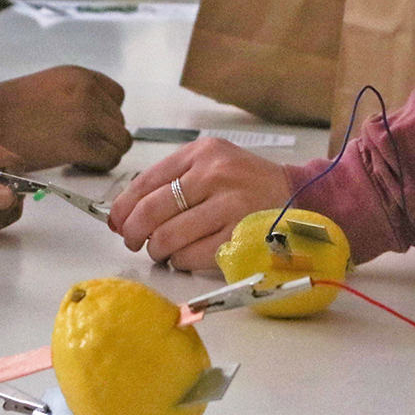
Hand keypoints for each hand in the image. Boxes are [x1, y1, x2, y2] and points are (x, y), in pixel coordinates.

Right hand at [0, 65, 131, 171]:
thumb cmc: (7, 110)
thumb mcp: (48, 87)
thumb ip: (76, 96)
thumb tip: (98, 121)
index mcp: (79, 75)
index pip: (117, 96)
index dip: (106, 115)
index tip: (90, 127)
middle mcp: (88, 91)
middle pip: (119, 121)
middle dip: (104, 136)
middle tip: (80, 147)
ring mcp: (87, 116)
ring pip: (120, 141)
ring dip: (104, 152)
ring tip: (79, 157)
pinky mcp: (81, 142)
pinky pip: (110, 159)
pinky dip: (97, 166)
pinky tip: (75, 164)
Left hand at [106, 136, 292, 271]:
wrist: (298, 196)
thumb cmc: (245, 183)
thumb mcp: (211, 164)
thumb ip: (170, 182)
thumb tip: (121, 215)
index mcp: (202, 153)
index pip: (146, 182)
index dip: (123, 207)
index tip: (116, 222)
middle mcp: (215, 175)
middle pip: (152, 212)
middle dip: (134, 233)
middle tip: (133, 242)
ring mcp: (229, 206)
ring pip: (168, 237)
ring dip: (157, 250)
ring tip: (161, 251)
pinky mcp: (240, 236)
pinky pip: (191, 256)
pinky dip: (180, 261)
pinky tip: (184, 257)